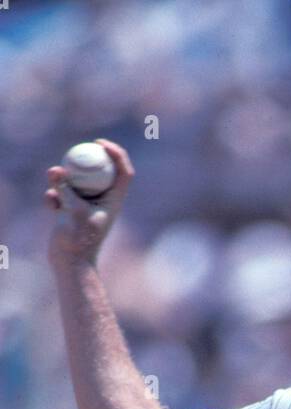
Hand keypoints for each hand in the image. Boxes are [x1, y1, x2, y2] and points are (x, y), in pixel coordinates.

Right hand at [45, 139, 133, 267]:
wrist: (71, 265)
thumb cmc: (78, 240)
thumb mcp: (73, 211)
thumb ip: (65, 188)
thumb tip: (56, 169)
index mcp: (114, 201)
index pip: (123, 172)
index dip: (116, 153)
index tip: (99, 143)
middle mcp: (103, 202)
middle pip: (100, 172)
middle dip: (87, 159)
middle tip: (77, 148)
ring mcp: (87, 207)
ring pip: (77, 182)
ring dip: (64, 177)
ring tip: (53, 176)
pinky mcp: (72, 212)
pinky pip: (63, 195)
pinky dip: (55, 196)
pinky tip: (50, 204)